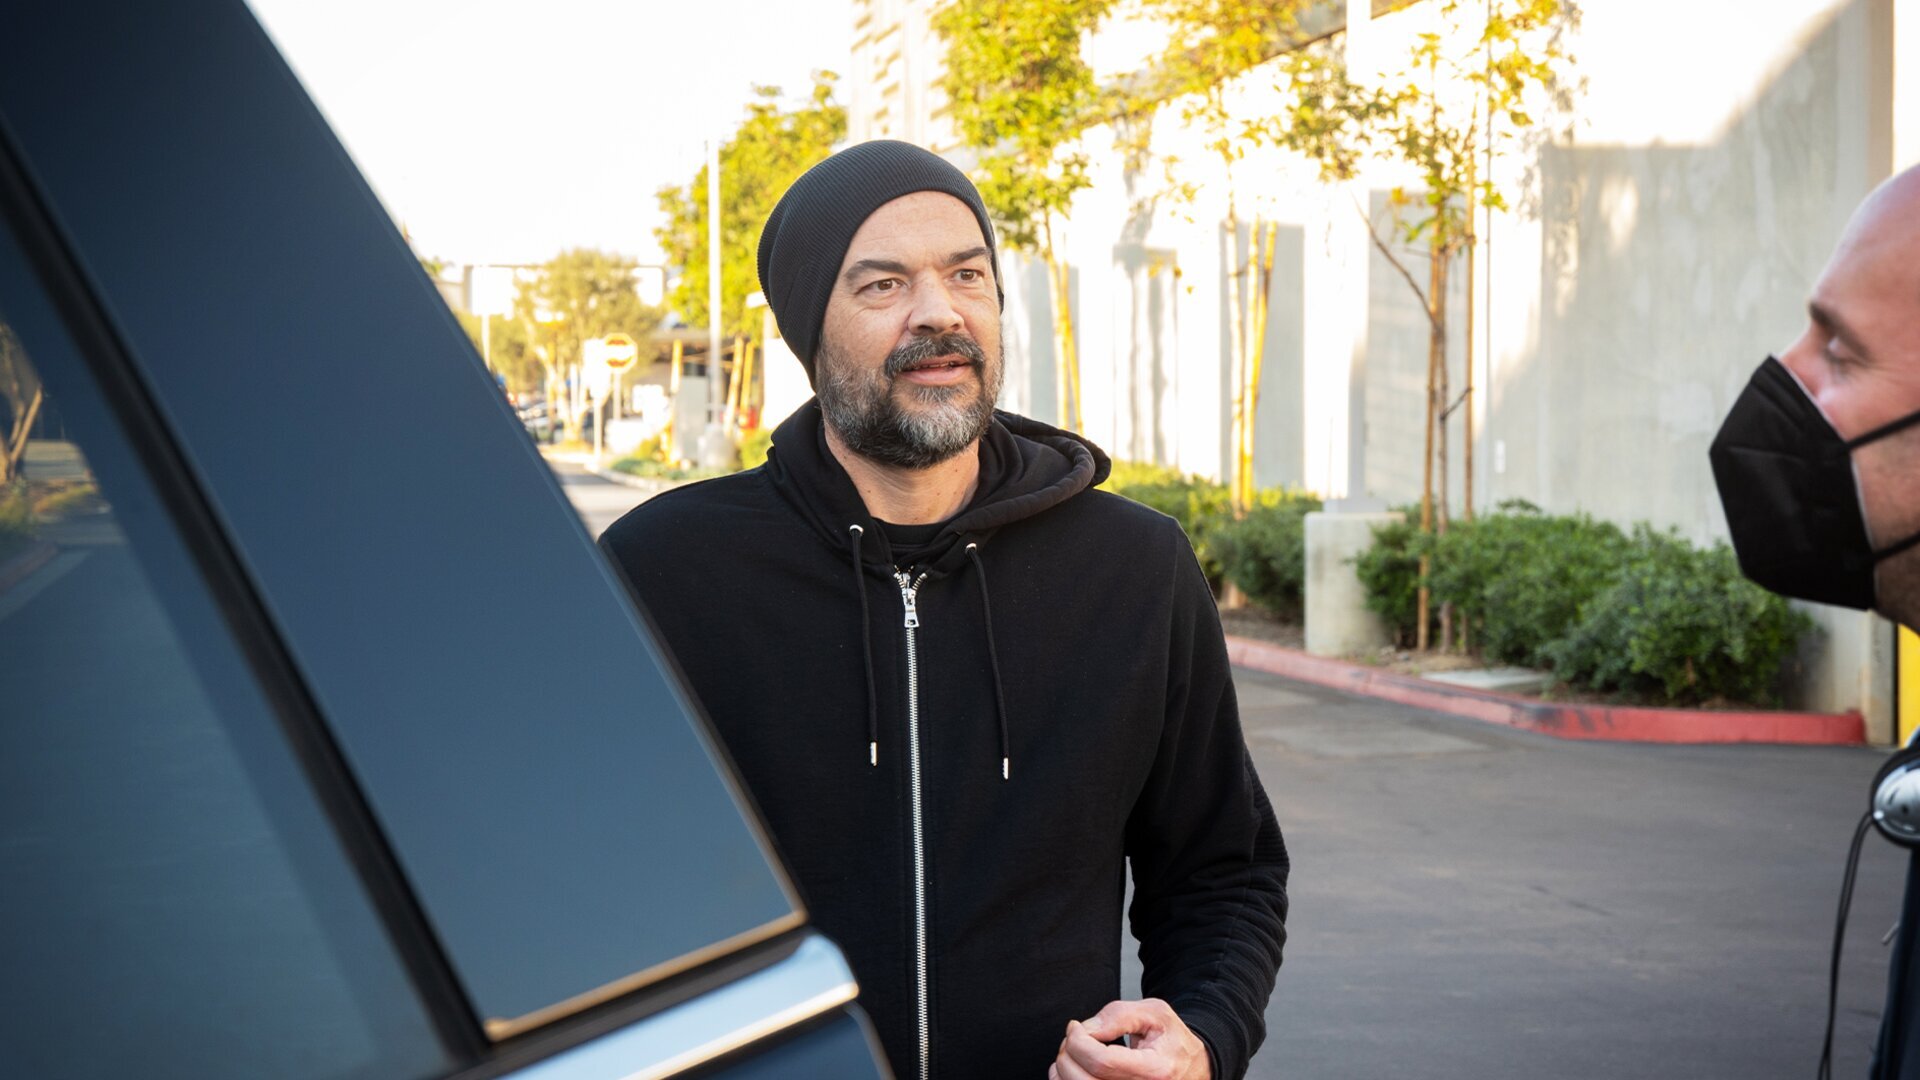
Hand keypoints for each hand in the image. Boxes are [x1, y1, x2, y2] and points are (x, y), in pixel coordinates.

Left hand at [1048, 998, 1210, 1079]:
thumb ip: (1118, 1015)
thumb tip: (1086, 1030)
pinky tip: (1072, 1070)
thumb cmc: (1173, 1041)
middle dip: (1068, 1055)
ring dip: (1064, 1071)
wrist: (1192, 1066)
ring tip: (1072, 1052)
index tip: (1076, 1027)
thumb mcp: (1154, 1013)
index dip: (1079, 1041)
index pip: (1102, 1062)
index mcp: (1156, 1070)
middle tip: (1072, 1038)